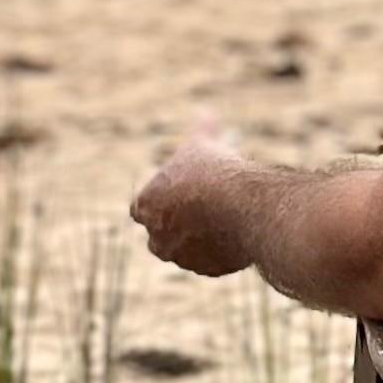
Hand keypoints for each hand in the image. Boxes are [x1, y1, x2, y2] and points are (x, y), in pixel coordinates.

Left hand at [130, 131, 256, 278]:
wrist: (240, 204)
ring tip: (224, 218)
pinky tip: (237, 232)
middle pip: (162, 234)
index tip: (179, 191)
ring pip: (188, 250)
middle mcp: (157, 238)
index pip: (142, 207)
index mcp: (145, 208)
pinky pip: (213, 261)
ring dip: (201, 238)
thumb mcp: (204, 143)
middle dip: (178, 224)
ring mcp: (183, 257)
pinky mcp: (208, 270)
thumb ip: (201, 129)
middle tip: (200, 209)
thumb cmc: (213, 170)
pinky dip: (222, 250)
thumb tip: (206, 112)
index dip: (161, 199)